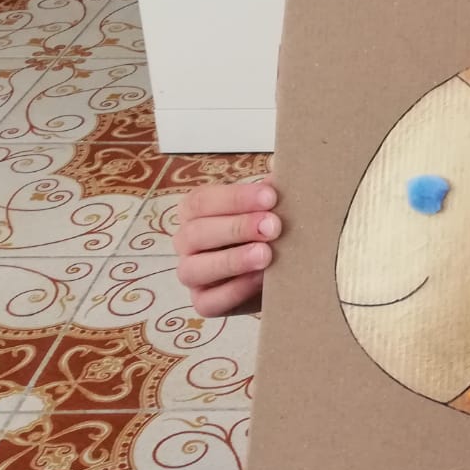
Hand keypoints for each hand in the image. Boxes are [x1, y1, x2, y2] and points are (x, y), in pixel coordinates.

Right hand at [174, 177, 279, 316]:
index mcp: (196, 212)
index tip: (271, 196)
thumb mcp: (271, 206)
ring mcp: (192, 274)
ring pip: (195, 269)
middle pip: (196, 233)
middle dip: (237, 228)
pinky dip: (235, 291)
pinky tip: (261, 280)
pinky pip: (209, 302)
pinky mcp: (204, 303)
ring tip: (266, 255)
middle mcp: (186, 242)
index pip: (202, 201)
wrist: (280, 269)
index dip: (235, 198)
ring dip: (232, 261)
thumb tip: (283, 167)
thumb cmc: (269, 229)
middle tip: (273, 226)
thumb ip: (273, 189)